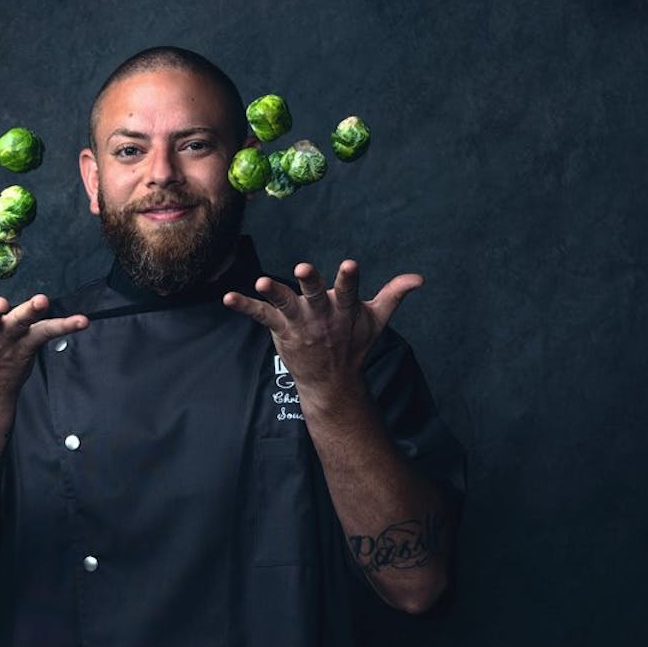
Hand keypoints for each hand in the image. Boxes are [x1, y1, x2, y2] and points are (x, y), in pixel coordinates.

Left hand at [222, 260, 421, 393]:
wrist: (331, 382)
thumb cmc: (354, 344)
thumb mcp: (376, 319)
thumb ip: (394, 294)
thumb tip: (420, 278)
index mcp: (344, 310)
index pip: (349, 291)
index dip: (349, 279)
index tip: (350, 264)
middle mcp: (321, 315)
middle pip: (314, 295)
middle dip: (309, 281)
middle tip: (301, 267)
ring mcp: (300, 324)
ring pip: (285, 305)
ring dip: (273, 293)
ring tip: (261, 282)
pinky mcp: (281, 330)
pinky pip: (260, 316)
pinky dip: (244, 307)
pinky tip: (227, 298)